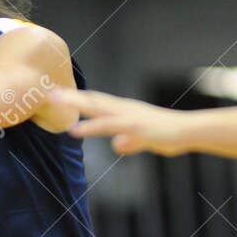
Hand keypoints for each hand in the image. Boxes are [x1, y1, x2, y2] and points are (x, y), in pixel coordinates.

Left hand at [59, 89, 190, 155]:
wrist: (188, 131)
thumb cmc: (167, 135)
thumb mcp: (144, 141)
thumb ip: (130, 142)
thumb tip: (117, 145)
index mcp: (125, 110)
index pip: (97, 102)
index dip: (78, 98)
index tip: (59, 95)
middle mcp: (124, 109)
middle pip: (93, 100)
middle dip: (71, 96)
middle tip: (48, 92)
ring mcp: (128, 116)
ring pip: (97, 108)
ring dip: (75, 104)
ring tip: (56, 102)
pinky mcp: (134, 126)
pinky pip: (108, 126)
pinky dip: (91, 126)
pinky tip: (76, 130)